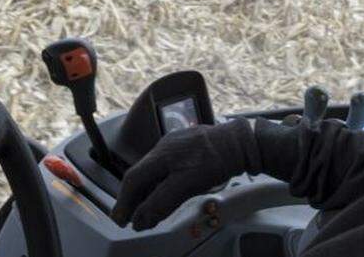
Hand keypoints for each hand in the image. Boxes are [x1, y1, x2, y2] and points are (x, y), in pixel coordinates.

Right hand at [111, 118, 260, 229]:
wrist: (242, 143)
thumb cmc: (217, 159)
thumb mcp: (187, 184)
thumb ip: (161, 202)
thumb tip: (140, 219)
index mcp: (160, 154)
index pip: (133, 179)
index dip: (124, 202)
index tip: (121, 219)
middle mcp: (164, 147)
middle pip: (141, 175)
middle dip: (133, 198)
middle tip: (130, 217)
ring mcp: (176, 145)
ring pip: (154, 172)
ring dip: (147, 191)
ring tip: (146, 209)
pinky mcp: (188, 147)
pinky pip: (166, 168)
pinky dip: (160, 183)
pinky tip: (165, 193)